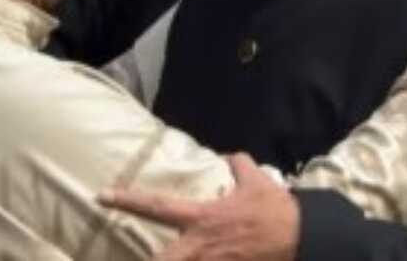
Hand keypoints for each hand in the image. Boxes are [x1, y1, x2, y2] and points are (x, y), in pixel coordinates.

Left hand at [100, 153, 299, 260]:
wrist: (303, 238)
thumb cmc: (276, 210)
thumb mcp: (257, 181)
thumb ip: (239, 166)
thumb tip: (231, 156)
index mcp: (202, 218)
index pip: (157, 206)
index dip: (128, 200)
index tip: (103, 196)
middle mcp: (200, 247)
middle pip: (161, 260)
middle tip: (117, 259)